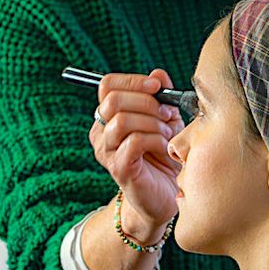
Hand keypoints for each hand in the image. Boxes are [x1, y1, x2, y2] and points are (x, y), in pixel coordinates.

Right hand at [89, 69, 183, 242]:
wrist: (165, 195)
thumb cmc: (163, 156)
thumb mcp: (166, 120)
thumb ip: (161, 96)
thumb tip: (158, 74)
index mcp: (108, 116)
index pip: (108, 85)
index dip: (133, 81)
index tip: (157, 87)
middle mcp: (101, 133)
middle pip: (113, 100)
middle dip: (147, 102)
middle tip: (167, 115)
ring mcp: (106, 152)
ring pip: (122, 120)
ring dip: (152, 123)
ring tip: (167, 135)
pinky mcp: (118, 168)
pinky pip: (133, 142)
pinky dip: (155, 140)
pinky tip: (165, 148)